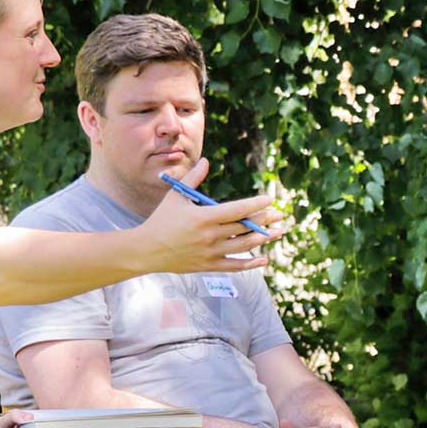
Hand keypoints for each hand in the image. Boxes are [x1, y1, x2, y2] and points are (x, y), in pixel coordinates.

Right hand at [139, 157, 284, 273]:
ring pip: (243, 245)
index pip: (236, 210)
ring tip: (277, 232)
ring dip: (262, 239)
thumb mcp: (175, 196)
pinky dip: (251, 264)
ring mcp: (210, 253)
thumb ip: (193, 179)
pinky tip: (264, 258)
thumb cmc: (162, 220)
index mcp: (202, 217)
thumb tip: (206, 161)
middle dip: (264, 220)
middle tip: (279, 215)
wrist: (146, 250)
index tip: (269, 199)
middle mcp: (209, 236)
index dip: (255, 204)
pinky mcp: (209, 266)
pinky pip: (235, 266)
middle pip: (244, 227)